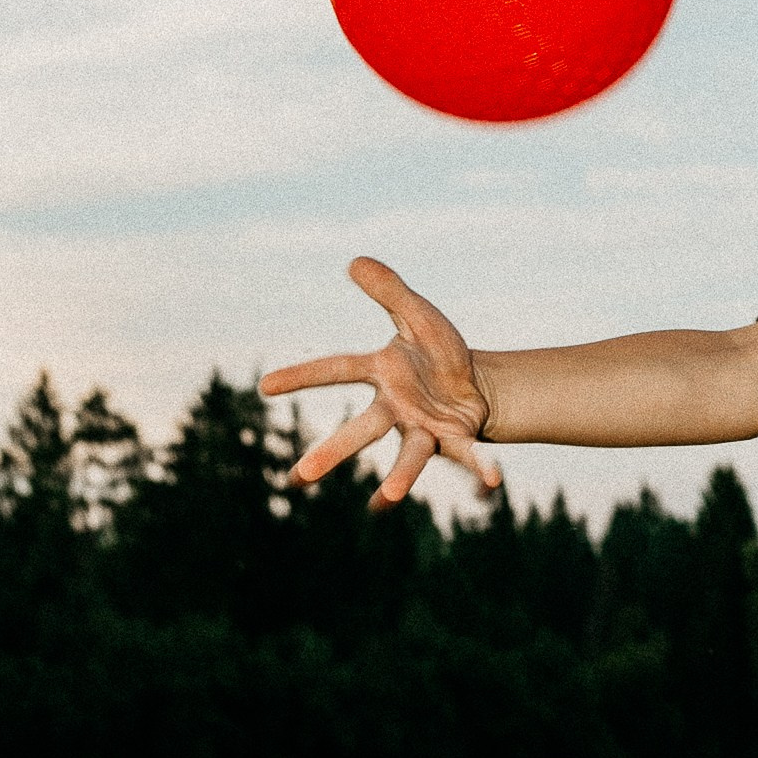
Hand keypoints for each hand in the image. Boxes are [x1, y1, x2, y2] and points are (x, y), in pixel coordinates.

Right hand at [266, 257, 499, 506]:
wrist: (477, 384)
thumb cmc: (440, 352)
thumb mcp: (419, 315)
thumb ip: (391, 291)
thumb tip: (355, 261)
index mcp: (383, 373)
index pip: (338, 370)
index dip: (302, 376)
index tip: (265, 386)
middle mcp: (396, 408)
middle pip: (361, 430)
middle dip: (332, 452)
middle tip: (299, 477)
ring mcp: (423, 429)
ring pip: (408, 455)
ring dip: (400, 476)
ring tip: (388, 497)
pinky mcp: (455, 440)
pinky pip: (467, 456)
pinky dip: (479, 470)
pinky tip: (492, 485)